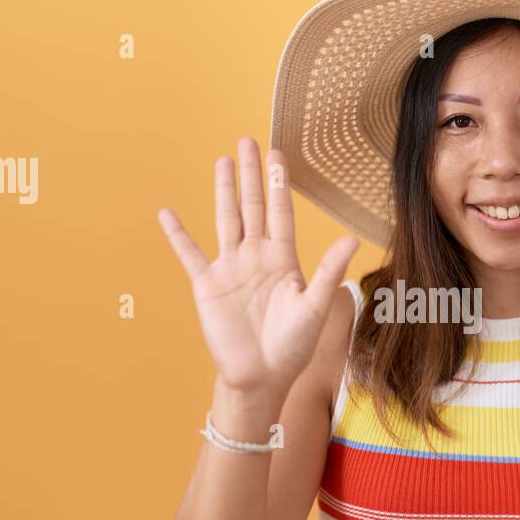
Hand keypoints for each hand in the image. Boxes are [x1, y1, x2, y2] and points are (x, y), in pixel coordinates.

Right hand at [157, 137, 359, 396]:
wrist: (260, 378)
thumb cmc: (291, 347)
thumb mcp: (314, 306)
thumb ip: (329, 270)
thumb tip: (352, 238)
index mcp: (283, 260)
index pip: (280, 212)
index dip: (279, 184)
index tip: (279, 155)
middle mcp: (255, 258)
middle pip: (252, 207)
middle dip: (251, 175)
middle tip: (248, 141)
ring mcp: (230, 269)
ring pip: (225, 220)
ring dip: (223, 191)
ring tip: (222, 161)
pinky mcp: (207, 285)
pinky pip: (190, 254)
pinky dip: (178, 234)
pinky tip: (168, 213)